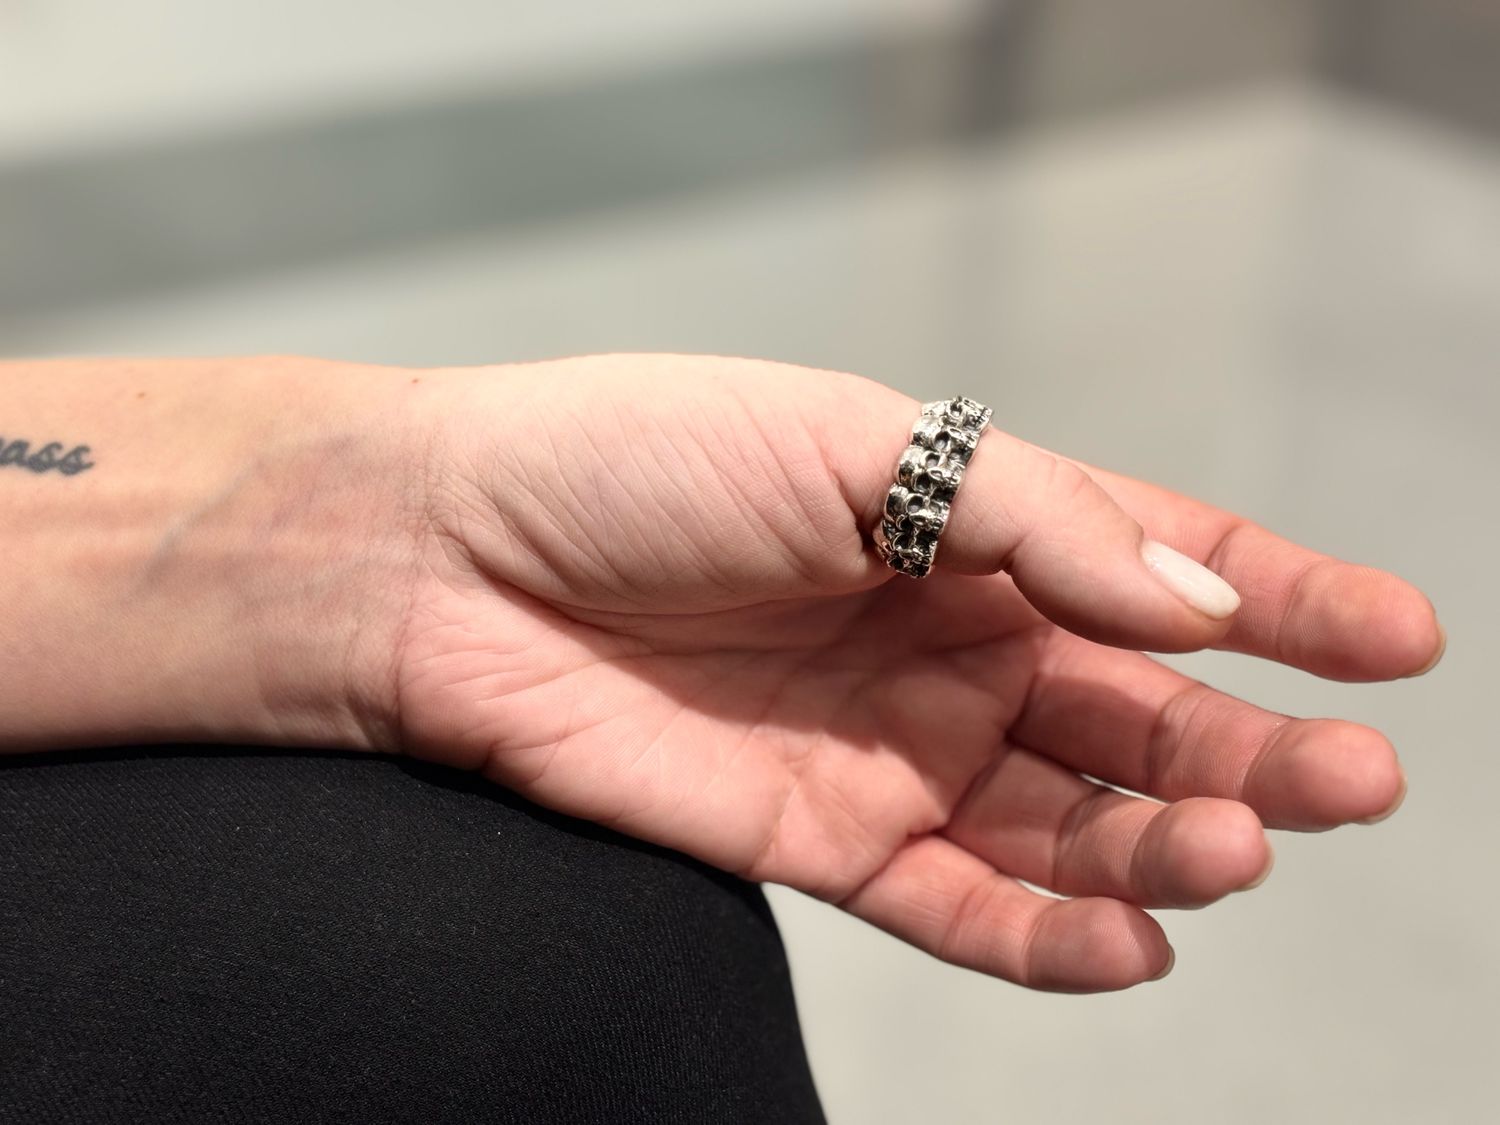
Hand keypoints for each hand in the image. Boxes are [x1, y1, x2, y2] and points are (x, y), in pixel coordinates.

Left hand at [385, 353, 1440, 991]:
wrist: (448, 560)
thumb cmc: (633, 459)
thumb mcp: (853, 439)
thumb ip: (1030, 518)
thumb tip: (1196, 596)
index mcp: (966, 523)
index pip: (1157, 566)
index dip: (1282, 602)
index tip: (1395, 641)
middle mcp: (944, 640)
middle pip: (1137, 713)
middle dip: (1248, 748)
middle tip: (1347, 780)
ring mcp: (891, 746)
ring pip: (1070, 821)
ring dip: (1165, 845)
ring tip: (1236, 849)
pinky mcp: (821, 837)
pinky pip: (962, 903)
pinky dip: (1054, 931)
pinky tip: (1136, 938)